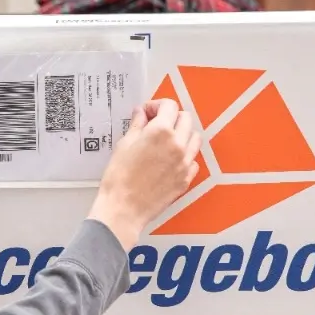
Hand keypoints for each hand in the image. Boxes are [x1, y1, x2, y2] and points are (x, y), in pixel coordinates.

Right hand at [88, 99, 201, 249]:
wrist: (123, 208)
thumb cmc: (119, 179)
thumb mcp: (124, 144)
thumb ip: (137, 125)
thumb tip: (141, 114)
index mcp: (161, 132)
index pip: (169, 106)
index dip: (156, 105)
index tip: (147, 112)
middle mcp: (178, 145)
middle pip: (186, 119)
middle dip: (171, 117)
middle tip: (156, 123)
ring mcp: (184, 163)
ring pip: (194, 138)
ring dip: (182, 134)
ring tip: (166, 141)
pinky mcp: (186, 179)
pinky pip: (193, 160)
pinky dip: (185, 155)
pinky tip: (170, 159)